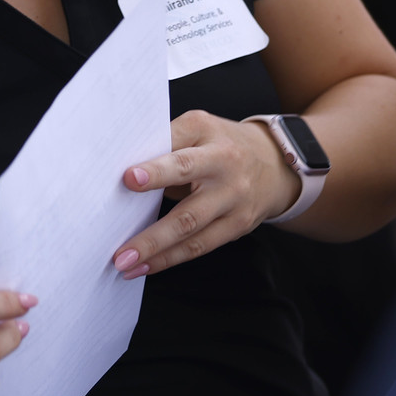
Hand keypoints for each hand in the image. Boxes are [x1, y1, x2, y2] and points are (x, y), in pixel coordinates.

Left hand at [111, 111, 298, 279]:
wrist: (276, 162)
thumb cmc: (220, 143)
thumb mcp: (197, 129)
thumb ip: (164, 145)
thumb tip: (119, 177)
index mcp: (206, 133)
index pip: (177, 152)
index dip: (155, 168)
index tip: (128, 179)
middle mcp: (224, 166)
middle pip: (188, 202)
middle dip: (153, 229)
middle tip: (121, 248)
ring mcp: (233, 199)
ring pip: (191, 230)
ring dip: (156, 251)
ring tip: (126, 264)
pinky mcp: (237, 225)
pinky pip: (200, 246)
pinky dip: (170, 258)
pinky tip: (145, 267)